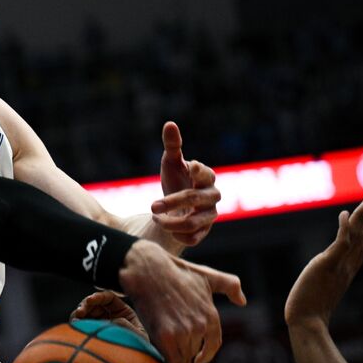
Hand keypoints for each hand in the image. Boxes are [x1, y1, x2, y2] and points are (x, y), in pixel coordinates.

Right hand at [71, 290, 146, 336]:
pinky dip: (77, 324)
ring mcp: (99, 323)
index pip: (108, 298)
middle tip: (79, 313)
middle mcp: (109, 315)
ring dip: (77, 314)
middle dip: (84, 305)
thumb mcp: (138, 336)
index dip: (98, 296)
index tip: (90, 300)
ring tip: (75, 321)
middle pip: (93, 303)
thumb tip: (110, 320)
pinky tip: (75, 327)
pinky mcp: (90, 332)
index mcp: (123, 311)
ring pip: (84, 313)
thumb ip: (125, 325)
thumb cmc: (139, 348)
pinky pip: (81, 325)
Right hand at [119, 241, 246, 362]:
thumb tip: (243, 301)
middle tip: (172, 352)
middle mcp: (200, 327)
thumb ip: (230, 286)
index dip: (206, 354)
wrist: (147, 270)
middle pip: (194, 351)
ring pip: (183, 357)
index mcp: (211, 316)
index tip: (199, 361)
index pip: (213, 344)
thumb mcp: (208, 275)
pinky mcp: (165, 337)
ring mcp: (182, 333)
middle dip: (185, 352)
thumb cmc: (176, 271)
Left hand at [151, 121, 218, 247]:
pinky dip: (179, 236)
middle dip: (172, 202)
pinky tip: (166, 229)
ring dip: (171, 222)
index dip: (199, 170)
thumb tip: (170, 124)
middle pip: (195, 199)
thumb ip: (173, 145)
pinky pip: (195, 239)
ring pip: (194, 222)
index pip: (205, 173)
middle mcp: (211, 196)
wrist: (177, 206)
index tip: (191, 166)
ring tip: (155, 218)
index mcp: (205, 177)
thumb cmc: (176, 179)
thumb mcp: (172, 162)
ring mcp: (209, 215)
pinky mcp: (204, 231)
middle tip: (151, 206)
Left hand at [284, 198, 362, 327]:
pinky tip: (344, 214)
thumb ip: (322, 287)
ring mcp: (338, 266)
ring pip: (355, 237)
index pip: (359, 250)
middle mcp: (345, 268)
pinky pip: (340, 243)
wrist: (307, 323)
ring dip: (361, 217)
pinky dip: (344, 228)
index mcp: (344, 274)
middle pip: (362, 240)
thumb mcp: (318, 295)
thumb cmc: (308, 315)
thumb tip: (316, 289)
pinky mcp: (326, 265)